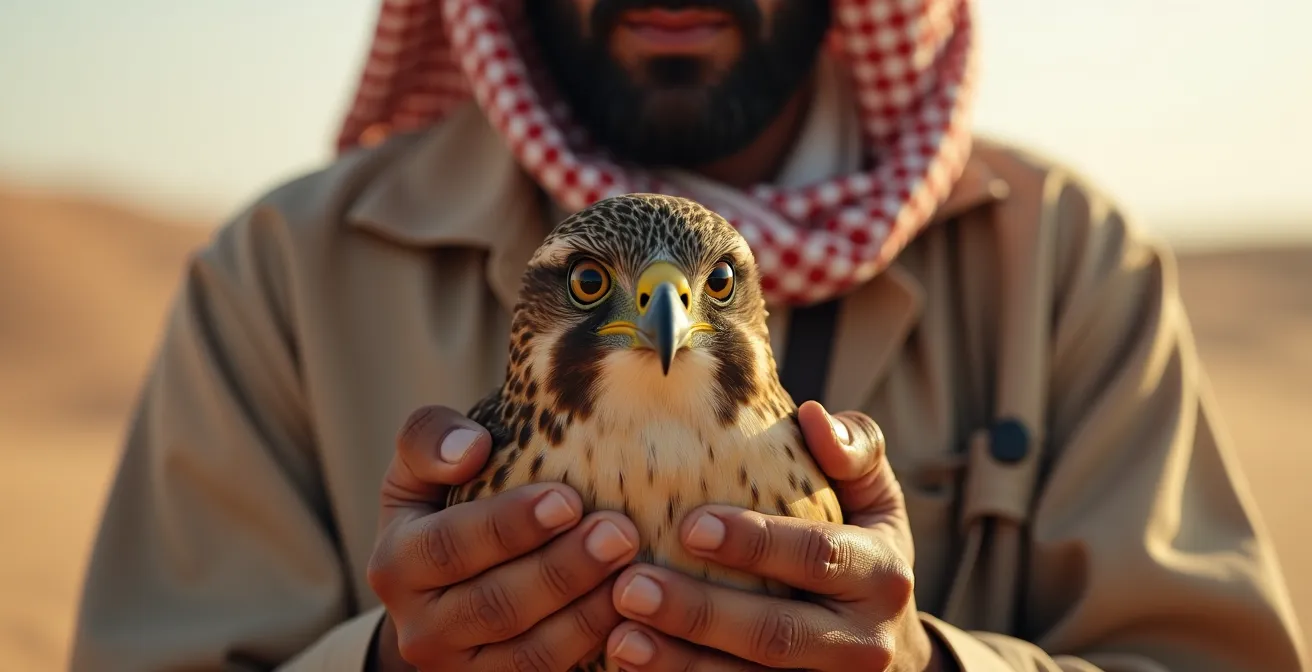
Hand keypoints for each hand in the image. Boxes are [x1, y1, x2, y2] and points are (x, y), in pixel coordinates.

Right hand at [366, 405, 641, 670]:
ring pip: (528, 652)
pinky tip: (631, 613)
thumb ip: (430, 439)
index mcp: (397, 563)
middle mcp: (420, 628)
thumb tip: (469, 449)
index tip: (567, 500)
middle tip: (619, 533)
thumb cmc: (443, 506)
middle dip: (562, 569)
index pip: (451, 546)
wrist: (438, 594)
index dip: (509, 526)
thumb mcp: (419, 470)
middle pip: (496, 605)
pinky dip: (592, 646)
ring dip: (586, 612)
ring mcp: (459, 669)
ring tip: (633, 570)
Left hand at [603, 401, 949, 671]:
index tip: (689, 525)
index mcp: (881, 575)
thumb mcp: (874, 497)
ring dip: (680, 666)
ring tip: (619, 640)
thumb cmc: (861, 546)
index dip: (757, 544)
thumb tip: (811, 415)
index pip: (818, 556)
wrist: (892, 650)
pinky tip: (633, 670)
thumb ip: (853, 450)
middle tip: (630, 588)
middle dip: (701, 614)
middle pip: (777, 635)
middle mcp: (864, 643)